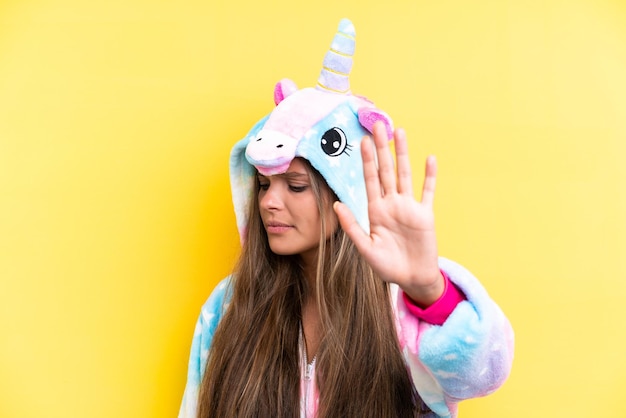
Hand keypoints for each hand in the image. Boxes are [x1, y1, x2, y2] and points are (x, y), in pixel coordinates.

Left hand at [333, 122, 443, 306]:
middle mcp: (392, 204)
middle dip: (382, 148)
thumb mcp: (366, 249)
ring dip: (403, 154)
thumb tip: (336, 205)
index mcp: (375, 211)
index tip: (361, 140)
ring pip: (405, 174)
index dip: (366, 160)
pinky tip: (429, 159)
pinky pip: (428, 192)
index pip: (370, 179)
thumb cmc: (387, 267)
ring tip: (400, 132)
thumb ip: (352, 226)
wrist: (412, 279)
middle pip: (386, 170)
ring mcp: (409, 207)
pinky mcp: (425, 215)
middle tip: (377, 125)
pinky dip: (429, 176)